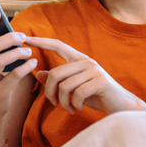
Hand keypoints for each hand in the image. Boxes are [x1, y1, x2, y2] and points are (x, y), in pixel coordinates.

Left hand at [23, 36, 145, 114]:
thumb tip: (39, 73)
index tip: (24, 38)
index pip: (58, 45)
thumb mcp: (74, 89)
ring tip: (69, 108)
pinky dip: (75, 105)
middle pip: (55, 74)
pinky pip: (77, 93)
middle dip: (50, 93)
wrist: (121, 107)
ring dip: (63, 102)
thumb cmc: (97, 96)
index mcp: (79, 60)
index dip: (41, 42)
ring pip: (64, 86)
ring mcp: (94, 70)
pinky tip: (78, 108)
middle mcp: (86, 61)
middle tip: (54, 104)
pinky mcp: (100, 81)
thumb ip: (59, 81)